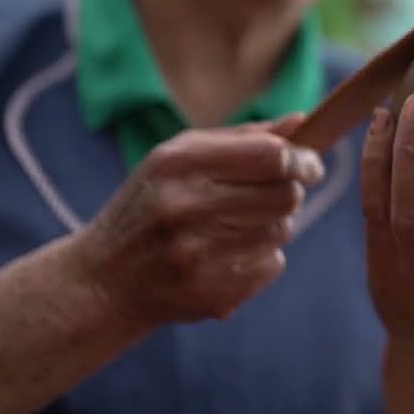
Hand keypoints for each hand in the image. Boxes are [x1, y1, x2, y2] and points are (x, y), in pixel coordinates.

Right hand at [70, 114, 324, 328]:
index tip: (310, 164)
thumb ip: (243, 138)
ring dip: (272, 226)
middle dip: (288, 192)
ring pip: (282, 231)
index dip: (301, 158)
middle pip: (284, 194)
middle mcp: (184, 208)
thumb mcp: (178, 159)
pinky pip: (271, 265)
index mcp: (177, 164)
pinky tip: (225, 257)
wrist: (103, 282)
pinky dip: (261, 259)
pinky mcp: (211, 294)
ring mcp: (197, 256)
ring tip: (233, 227)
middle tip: (270, 195)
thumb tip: (302, 120)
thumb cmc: (149, 206)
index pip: (269, 155)